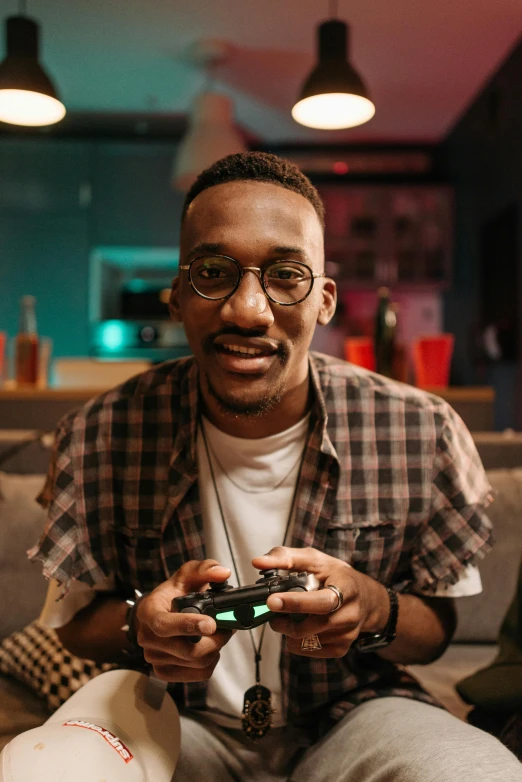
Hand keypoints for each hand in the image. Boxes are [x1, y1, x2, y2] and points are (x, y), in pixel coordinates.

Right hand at [136, 559, 234, 681]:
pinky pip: (197, 675)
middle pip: (186, 650)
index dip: (187, 626)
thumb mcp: (186, 575)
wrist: (160, 613)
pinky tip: (210, 648)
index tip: (211, 623)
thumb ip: (204, 569)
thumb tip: (223, 573)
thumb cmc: (173, 594)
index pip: (163, 625)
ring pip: (195, 663)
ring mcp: (154, 658)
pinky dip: (211, 662)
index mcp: (148, 612)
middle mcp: (147, 638)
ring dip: (215, 649)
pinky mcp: (165, 673)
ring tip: (219, 634)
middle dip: (214, 639)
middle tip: (228, 627)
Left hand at [251, 547, 387, 657]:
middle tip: (272, 608)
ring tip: (289, 614)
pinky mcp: (341, 649)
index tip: (271, 600)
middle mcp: (350, 615)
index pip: (320, 601)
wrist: (365, 598)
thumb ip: (285, 557)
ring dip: (288, 629)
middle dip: (284, 620)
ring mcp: (347, 635)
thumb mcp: (314, 559)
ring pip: (305, 640)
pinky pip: (307, 650)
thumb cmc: (336, 575)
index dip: (295, 603)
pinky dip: (296, 639)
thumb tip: (258, 562)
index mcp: (346, 588)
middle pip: (309, 626)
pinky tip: (301, 624)